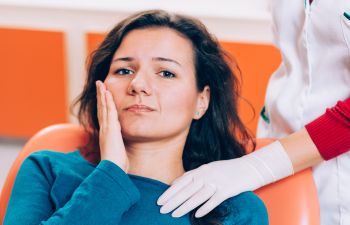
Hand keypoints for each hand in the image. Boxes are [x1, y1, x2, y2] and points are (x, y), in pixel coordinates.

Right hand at [96, 80, 128, 171]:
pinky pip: (109, 112)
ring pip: (104, 107)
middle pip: (101, 108)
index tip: (103, 95)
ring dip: (102, 95)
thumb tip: (121, 145)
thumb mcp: (118, 151)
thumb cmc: (117, 163)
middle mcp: (105, 129)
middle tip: (99, 84)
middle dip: (100, 95)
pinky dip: (107, 102)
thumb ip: (118, 145)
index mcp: (107, 133)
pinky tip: (107, 93)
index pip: (104, 115)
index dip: (103, 104)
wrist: (113, 169)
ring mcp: (107, 128)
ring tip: (101, 84)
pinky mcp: (110, 129)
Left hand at [157, 141, 292, 217]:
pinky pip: (214, 200)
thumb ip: (194, 175)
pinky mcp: (228, 189)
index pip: (182, 182)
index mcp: (202, 169)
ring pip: (197, 196)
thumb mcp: (210, 168)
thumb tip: (177, 182)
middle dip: (173, 200)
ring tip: (173, 214)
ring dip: (184, 206)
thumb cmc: (229, 170)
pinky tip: (197, 215)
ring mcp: (218, 182)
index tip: (160, 200)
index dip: (170, 192)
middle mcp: (207, 174)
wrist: (251, 167)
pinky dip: (205, 208)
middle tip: (161, 209)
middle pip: (187, 190)